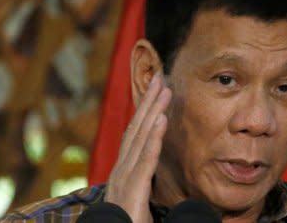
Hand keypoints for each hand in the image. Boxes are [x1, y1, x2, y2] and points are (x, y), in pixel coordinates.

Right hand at [105, 73, 171, 222]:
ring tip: (165, 90)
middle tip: (160, 78)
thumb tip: (153, 160)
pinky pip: (146, 159)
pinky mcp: (132, 189)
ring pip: (141, 138)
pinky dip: (154, 138)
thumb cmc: (130, 221)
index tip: (156, 91)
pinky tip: (162, 119)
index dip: (145, 111)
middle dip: (149, 102)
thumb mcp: (138, 194)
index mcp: (124, 168)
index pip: (135, 134)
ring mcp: (124, 177)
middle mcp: (121, 168)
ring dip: (154, 111)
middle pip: (137, 129)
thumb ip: (144, 176)